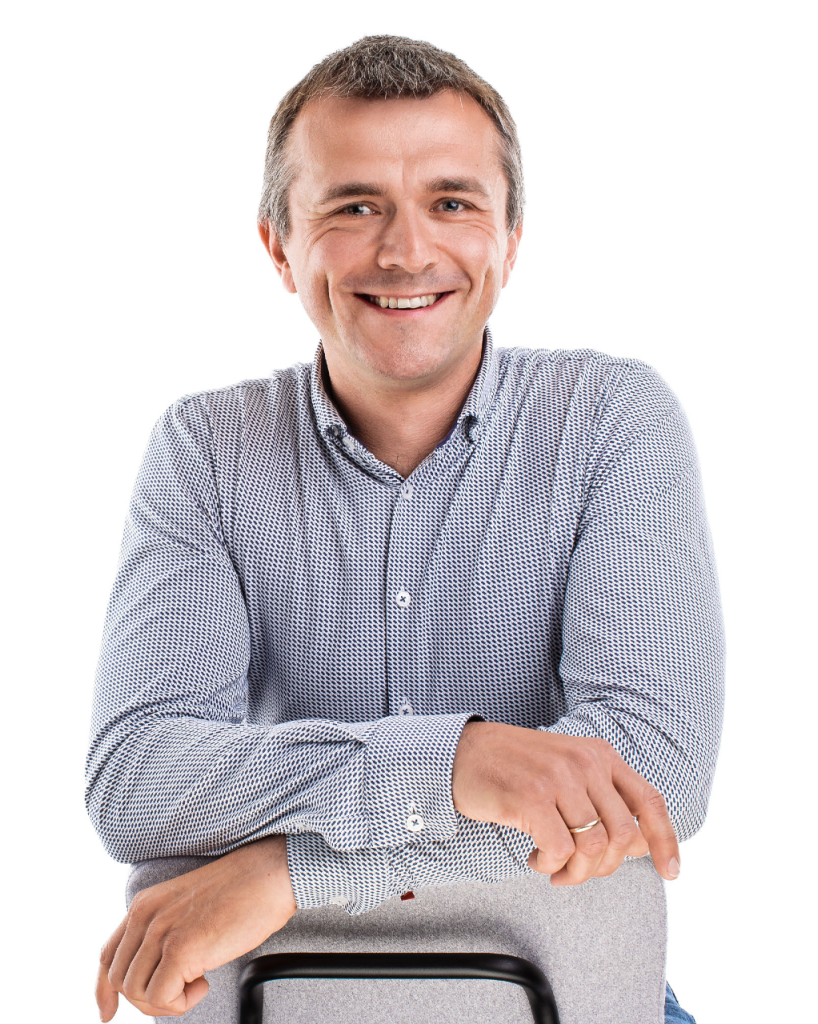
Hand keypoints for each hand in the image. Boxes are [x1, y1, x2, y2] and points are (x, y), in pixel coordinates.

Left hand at [96, 834, 296, 1018]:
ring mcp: (163, 931)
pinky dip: (181, 1003)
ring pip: (138, 993)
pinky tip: (205, 983)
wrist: (268, 874)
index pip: (107, 956)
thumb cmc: (240, 891)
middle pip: (121, 980)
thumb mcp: (186, 906)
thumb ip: (164, 930)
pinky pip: (162, 998)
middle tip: (182, 989)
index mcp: (145, 904)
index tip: (108, 1012)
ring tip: (197, 982)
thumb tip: (154, 972)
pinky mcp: (182, 949)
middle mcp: (147, 916)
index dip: (103, 990)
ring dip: (167, 1001)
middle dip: (147, 998)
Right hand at [451, 721, 679, 885]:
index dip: (666, 841)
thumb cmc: (514, 766)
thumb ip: (602, 797)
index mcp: (599, 755)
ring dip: (576, 872)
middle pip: (623, 835)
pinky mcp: (531, 798)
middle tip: (578, 871)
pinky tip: (536, 858)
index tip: (670, 872)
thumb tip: (638, 844)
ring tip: (555, 869)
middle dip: (604, 867)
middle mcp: (584, 762)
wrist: (462, 752)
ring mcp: (558, 779)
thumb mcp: (567, 769)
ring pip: (593, 847)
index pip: (649, 801)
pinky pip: (560, 851)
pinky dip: (551, 866)